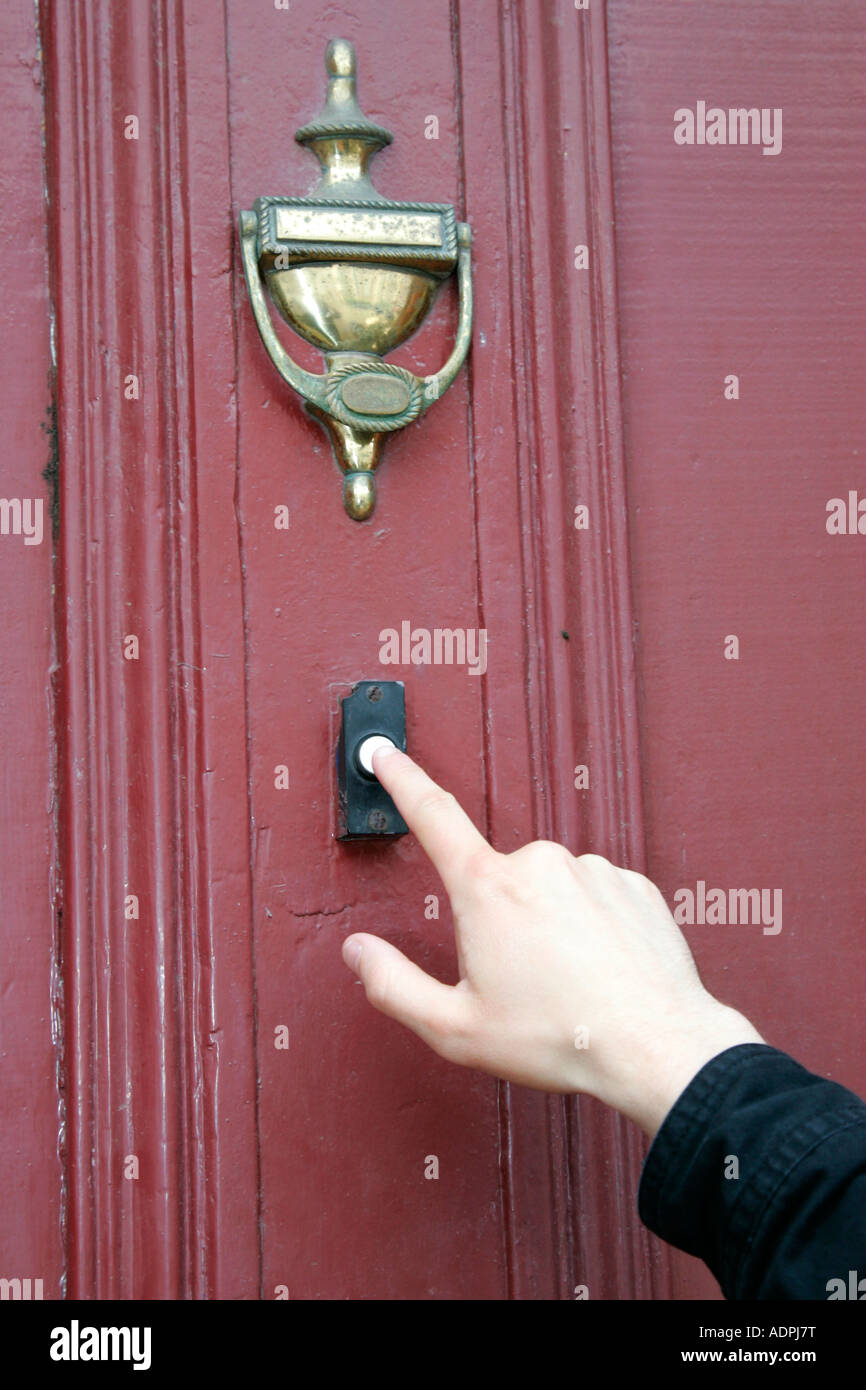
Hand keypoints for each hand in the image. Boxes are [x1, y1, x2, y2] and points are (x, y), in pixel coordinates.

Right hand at [342, 748, 762, 1136]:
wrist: (659, 1047)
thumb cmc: (558, 1039)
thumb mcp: (456, 1028)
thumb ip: (394, 985)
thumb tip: (357, 951)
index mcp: (488, 890)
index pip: (433, 816)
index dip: (402, 779)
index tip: (384, 751)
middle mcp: (540, 863)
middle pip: (497, 883)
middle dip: (500, 923)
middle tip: (524, 983)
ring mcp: (593, 869)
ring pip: (550, 892)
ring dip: (550, 925)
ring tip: (571, 983)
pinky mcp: (635, 885)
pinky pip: (595, 898)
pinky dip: (591, 929)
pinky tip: (602, 971)